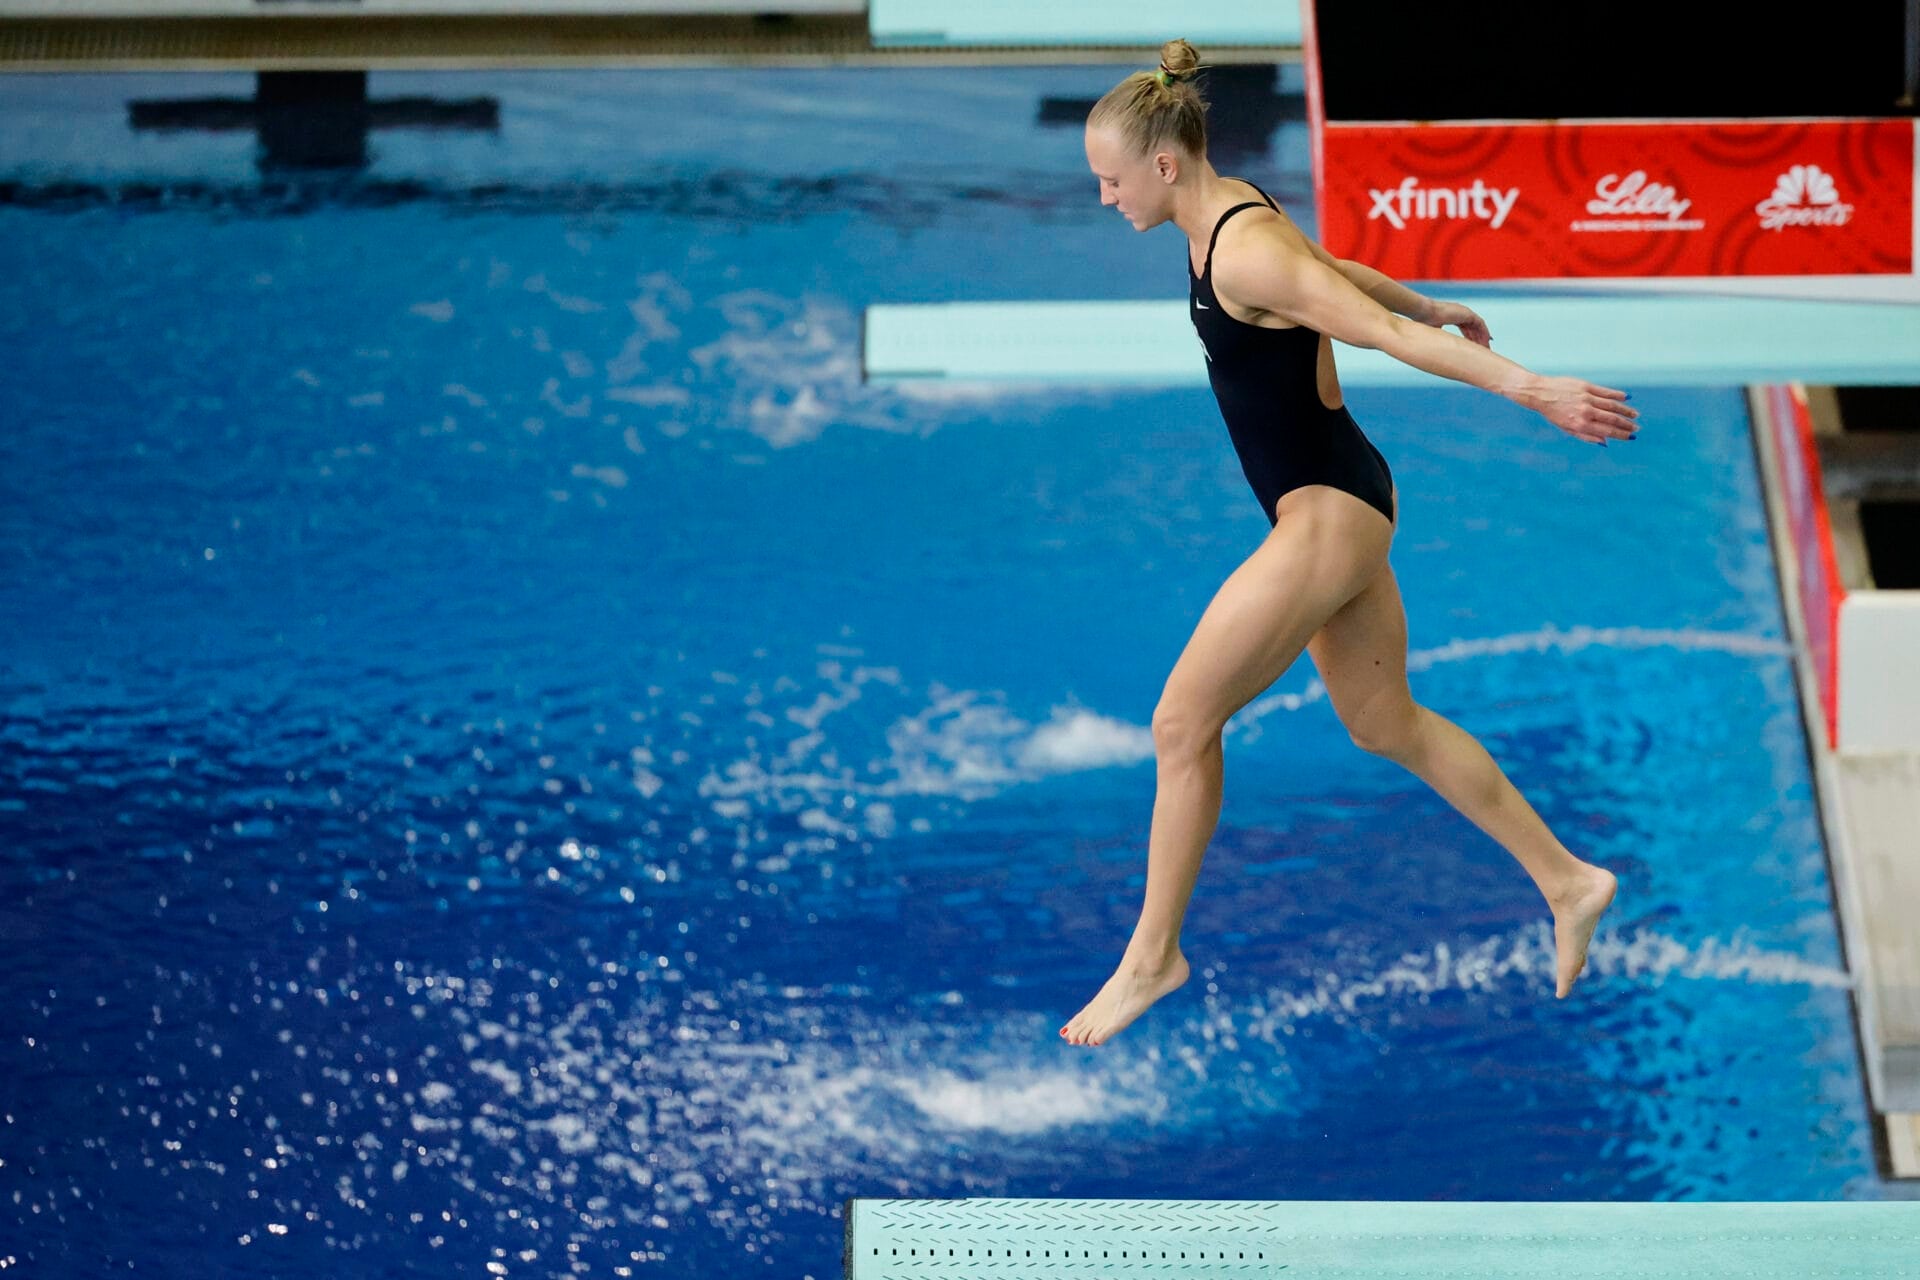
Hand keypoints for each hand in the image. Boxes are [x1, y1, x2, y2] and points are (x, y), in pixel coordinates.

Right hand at [1424, 299, 1490, 345]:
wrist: (1424, 312)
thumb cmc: (1424, 322)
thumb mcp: (1434, 333)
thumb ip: (1440, 338)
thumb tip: (1438, 351)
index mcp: (1452, 316)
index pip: (1465, 327)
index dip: (1470, 336)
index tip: (1474, 345)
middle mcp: (1460, 313)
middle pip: (1473, 327)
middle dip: (1478, 338)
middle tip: (1483, 349)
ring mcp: (1465, 312)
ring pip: (1478, 326)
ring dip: (1483, 337)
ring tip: (1486, 348)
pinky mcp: (1468, 314)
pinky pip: (1480, 324)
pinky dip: (1484, 332)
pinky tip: (1487, 341)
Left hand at [1522, 374, 1638, 444]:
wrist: (1540, 393)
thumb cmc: (1553, 413)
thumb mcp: (1567, 429)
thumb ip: (1586, 436)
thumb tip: (1605, 443)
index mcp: (1580, 425)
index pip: (1607, 431)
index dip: (1621, 434)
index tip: (1631, 436)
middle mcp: (1585, 412)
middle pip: (1612, 419)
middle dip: (1627, 424)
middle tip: (1637, 427)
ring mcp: (1587, 398)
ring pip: (1612, 405)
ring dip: (1626, 411)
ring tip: (1635, 415)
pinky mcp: (1586, 386)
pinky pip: (1606, 392)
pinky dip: (1618, 395)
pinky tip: (1627, 398)